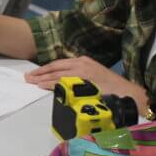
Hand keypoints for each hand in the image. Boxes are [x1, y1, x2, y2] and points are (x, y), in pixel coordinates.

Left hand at [25, 56, 149, 112]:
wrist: (128, 94)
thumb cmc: (113, 89)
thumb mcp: (94, 78)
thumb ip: (80, 78)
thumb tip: (65, 84)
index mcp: (83, 62)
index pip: (59, 64)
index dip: (45, 69)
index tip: (34, 73)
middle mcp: (81, 64)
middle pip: (55, 67)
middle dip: (39, 72)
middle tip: (27, 77)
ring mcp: (81, 73)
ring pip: (56, 75)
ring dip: (41, 79)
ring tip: (30, 82)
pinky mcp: (82, 82)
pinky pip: (62, 83)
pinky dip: (50, 85)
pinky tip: (41, 87)